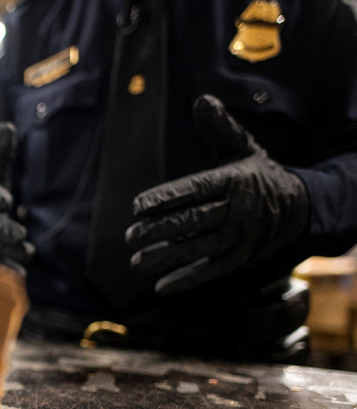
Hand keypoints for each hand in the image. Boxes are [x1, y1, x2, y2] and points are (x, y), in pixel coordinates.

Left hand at [125, 94, 308, 293]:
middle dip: (160, 230)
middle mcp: (239, 210)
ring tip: (137, 261)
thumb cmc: (258, 175)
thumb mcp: (243, 148)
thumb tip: (202, 100)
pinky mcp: (242, 258)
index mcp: (234, 181)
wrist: (299, 208)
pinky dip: (188, 279)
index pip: (195, 190)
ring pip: (201, 247)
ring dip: (168, 256)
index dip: (165, 198)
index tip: (136, 207)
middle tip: (130, 236)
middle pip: (194, 220)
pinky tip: (161, 286)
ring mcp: (242, 237)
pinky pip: (213, 270)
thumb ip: (219, 128)